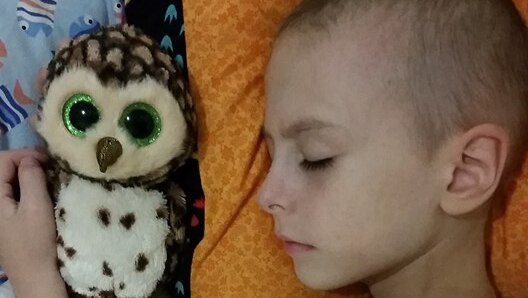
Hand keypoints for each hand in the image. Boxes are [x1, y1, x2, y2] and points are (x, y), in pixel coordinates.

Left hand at [0, 149, 66, 297]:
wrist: (35, 274)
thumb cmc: (35, 241)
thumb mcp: (36, 206)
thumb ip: (31, 178)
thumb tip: (32, 159)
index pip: (2, 161)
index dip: (25, 154)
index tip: (50, 160)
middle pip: (3, 169)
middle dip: (27, 162)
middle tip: (52, 166)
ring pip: (9, 180)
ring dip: (28, 174)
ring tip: (50, 177)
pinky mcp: (6, 217)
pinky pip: (13, 192)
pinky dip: (28, 186)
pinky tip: (43, 190)